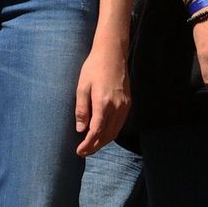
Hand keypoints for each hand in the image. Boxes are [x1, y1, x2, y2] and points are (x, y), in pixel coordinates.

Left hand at [74, 41, 130, 156]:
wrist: (113, 54)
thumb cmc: (94, 68)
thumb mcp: (82, 87)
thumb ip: (82, 109)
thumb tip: (81, 130)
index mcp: (103, 103)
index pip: (96, 132)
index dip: (88, 144)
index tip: (79, 151)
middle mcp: (117, 107)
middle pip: (107, 135)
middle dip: (95, 146)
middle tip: (83, 152)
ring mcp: (124, 105)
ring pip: (115, 131)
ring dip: (103, 141)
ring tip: (91, 146)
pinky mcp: (128, 103)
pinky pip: (120, 123)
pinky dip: (111, 132)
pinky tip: (103, 133)